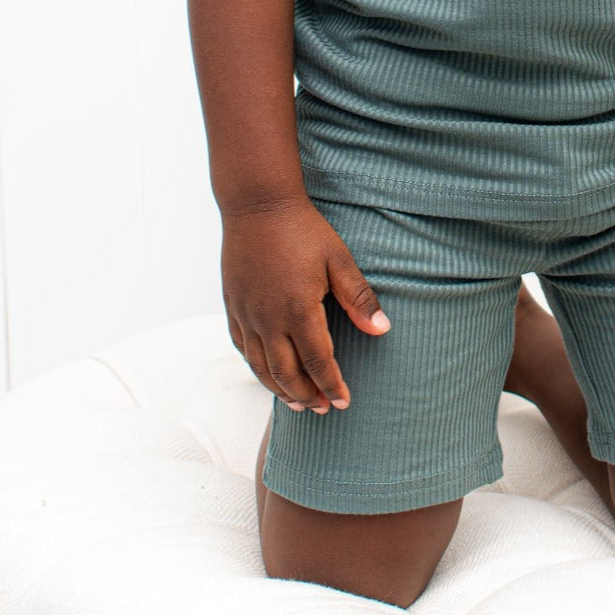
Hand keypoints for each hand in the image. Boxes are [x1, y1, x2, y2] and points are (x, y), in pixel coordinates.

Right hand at [220, 196, 391, 413]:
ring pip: (260, 367)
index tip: (343, 402)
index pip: (318, 362)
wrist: (258, 205)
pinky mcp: (232, 305)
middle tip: (322, 410)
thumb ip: (358, 297)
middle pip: (286, 373)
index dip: (332, 385)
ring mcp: (246, 314)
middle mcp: (268, 318)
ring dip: (279, 390)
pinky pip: (242, 347)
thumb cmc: (303, 229)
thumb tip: (382, 330)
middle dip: (307, 396)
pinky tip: (267, 372)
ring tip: (297, 403)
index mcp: (298, 309)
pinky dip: (255, 367)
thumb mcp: (338, 259)